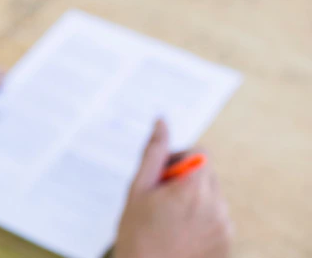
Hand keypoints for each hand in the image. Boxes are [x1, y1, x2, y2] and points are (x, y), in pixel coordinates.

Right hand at [115, 120, 233, 257]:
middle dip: (186, 179)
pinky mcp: (227, 242)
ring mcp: (224, 226)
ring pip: (212, 196)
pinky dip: (202, 219)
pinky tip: (180, 232)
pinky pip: (217, 217)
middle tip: (161, 199)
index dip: (179, 160)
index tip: (162, 177)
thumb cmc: (137, 233)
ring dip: (194, 199)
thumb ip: (153, 152)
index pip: (201, 153)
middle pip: (207, 174)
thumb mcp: (137, 189)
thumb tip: (161, 122)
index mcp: (193, 188)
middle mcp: (216, 205)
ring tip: (169, 219)